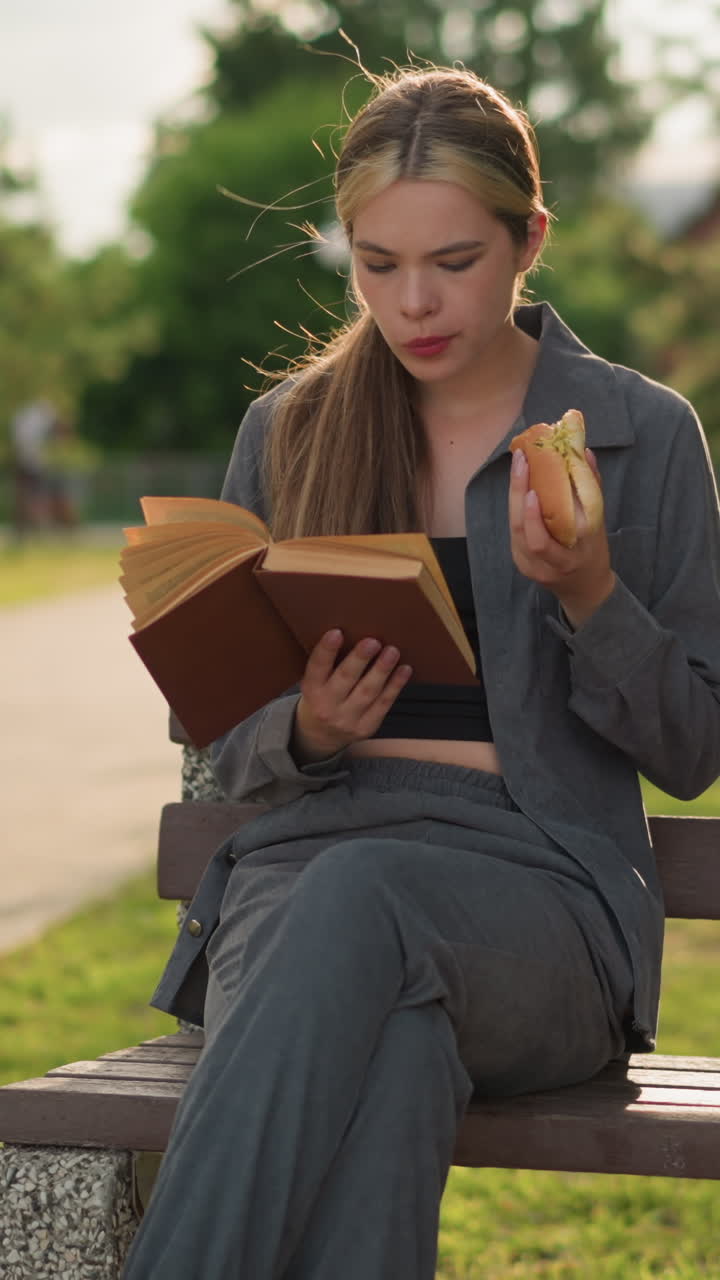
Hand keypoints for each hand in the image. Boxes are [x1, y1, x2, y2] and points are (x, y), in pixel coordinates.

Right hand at [292, 630, 412, 762]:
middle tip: (373, 641)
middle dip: (359, 660)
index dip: (326, 650)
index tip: (336, 632)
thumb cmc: (321, 697)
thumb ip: (329, 664)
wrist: (320, 735)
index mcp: (311, 690)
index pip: (316, 667)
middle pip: (345, 679)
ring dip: (382, 670)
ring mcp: (347, 719)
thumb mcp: (315, 682)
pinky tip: (404, 670)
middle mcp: (327, 706)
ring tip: (392, 651)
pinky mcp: (366, 727)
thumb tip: (354, 631)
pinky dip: (395, 686)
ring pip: (367, 692)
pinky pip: (383, 704)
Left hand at [509, 446, 614, 626]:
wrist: (585, 589)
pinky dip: (516, 507)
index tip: (533, 489)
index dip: (533, 516)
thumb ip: (592, 489)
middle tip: (521, 461)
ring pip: (514, 529)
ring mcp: (530, 566)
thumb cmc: (594, 553)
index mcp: (569, 558)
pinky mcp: (520, 563)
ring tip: (520, 467)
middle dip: (518, 493)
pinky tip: (520, 487)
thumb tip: (584, 452)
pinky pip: (514, 531)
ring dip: (514, 496)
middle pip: (522, 530)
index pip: (542, 540)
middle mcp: (545, 565)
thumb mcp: (600, 525)